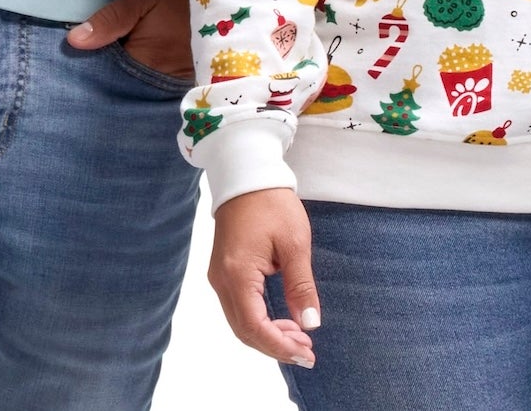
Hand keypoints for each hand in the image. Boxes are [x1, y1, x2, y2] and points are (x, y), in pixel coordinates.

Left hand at [63, 0, 190, 84]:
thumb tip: (73, 41)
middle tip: (84, 85)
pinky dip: (147, 91)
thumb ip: (110, 21)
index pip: (108, 83)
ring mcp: (176, 88)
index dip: (90, 79)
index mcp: (146, 62)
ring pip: (142, 97)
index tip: (73, 76)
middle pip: (126, 95)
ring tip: (104, 86)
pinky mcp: (188, 86)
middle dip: (108, 90)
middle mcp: (162, 83)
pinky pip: (161, 96)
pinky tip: (135, 84)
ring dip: (127, 91)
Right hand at [208, 186, 316, 366]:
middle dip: (275, 346)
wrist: (246, 175)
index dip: (281, 346)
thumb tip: (310, 324)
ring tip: (299, 336)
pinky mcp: (223, 272)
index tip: (307, 354)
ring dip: (268, 335)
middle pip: (244, 330)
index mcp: (238, 274)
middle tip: (307, 350)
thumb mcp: (295, 244)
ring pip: (240, 323)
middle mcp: (222, 280)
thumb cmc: (271, 204)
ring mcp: (219, 276)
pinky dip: (259, 321)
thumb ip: (301, 287)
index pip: (255, 326)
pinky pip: (238, 308)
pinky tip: (282, 320)